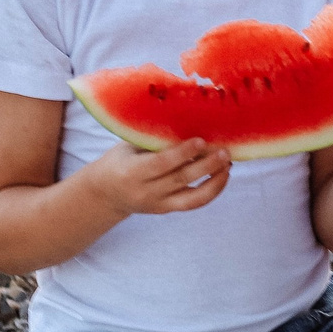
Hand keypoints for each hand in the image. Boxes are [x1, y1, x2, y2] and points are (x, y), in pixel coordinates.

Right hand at [80, 139, 230, 216]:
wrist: (105, 194)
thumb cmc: (118, 161)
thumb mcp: (128, 146)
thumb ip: (153, 140)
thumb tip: (187, 121)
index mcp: (132, 172)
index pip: (160, 164)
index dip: (182, 153)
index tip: (201, 141)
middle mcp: (145, 192)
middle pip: (181, 179)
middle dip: (206, 165)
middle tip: (225, 151)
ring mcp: (158, 204)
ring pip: (192, 198)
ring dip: (214, 181)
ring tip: (228, 164)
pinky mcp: (167, 210)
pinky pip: (193, 203)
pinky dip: (211, 191)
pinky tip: (222, 176)